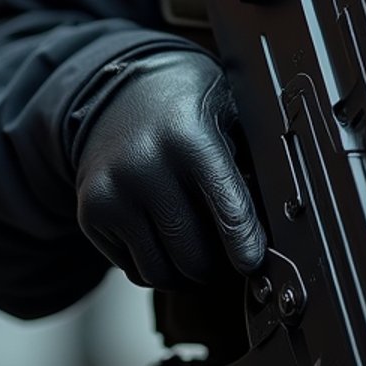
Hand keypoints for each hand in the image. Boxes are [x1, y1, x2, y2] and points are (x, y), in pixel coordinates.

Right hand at [67, 48, 266, 288]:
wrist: (119, 90)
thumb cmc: (185, 102)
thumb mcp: (226, 110)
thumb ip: (248, 157)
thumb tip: (274, 215)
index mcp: (189, 136)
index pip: (225, 206)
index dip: (244, 243)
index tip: (254, 264)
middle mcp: (145, 165)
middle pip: (191, 252)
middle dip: (217, 265)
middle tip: (230, 257)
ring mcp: (113, 192)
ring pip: (160, 271)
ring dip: (187, 274)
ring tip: (201, 254)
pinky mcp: (92, 213)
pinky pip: (133, 268)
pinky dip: (157, 265)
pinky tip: (168, 239)